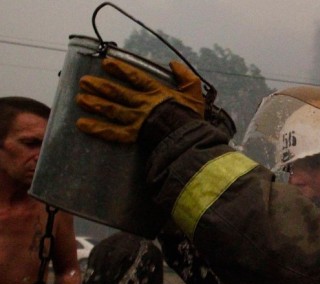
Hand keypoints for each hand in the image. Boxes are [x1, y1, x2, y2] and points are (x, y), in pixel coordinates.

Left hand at [76, 57, 204, 143]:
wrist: (190, 139)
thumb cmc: (192, 119)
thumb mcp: (194, 95)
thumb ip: (186, 78)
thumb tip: (174, 64)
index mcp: (157, 93)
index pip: (135, 78)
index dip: (120, 69)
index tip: (106, 63)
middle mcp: (143, 105)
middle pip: (117, 93)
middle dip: (99, 86)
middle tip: (84, 81)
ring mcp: (137, 120)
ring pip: (111, 109)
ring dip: (94, 103)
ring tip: (79, 98)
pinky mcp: (134, 136)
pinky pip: (112, 132)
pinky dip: (96, 128)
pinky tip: (81, 124)